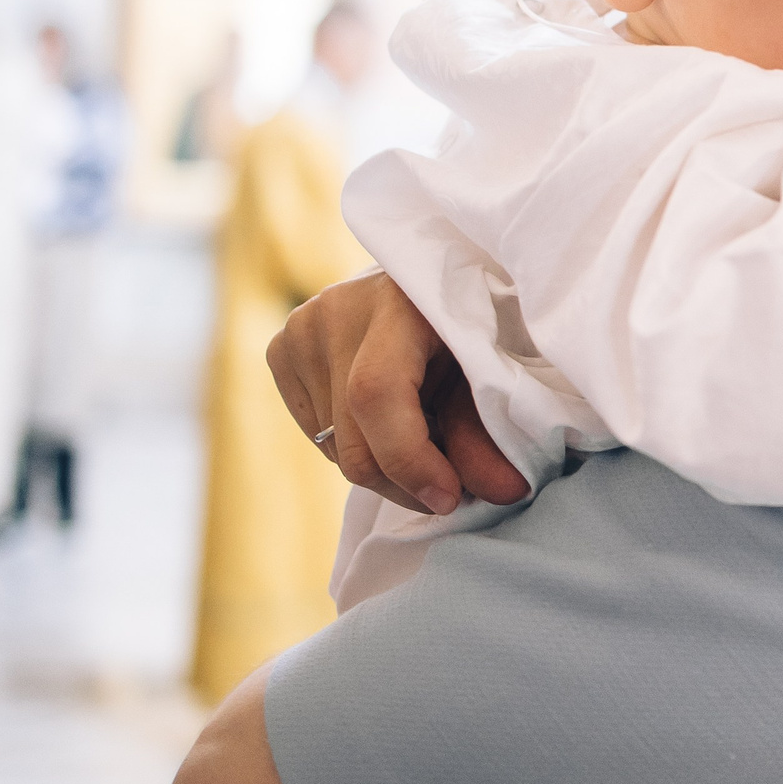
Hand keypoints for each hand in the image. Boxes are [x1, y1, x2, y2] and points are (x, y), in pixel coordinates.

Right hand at [266, 272, 528, 513]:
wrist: (420, 285)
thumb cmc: (463, 327)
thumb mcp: (485, 371)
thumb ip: (486, 434)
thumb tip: (502, 494)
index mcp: (397, 301)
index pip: (377, 394)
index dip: (409, 459)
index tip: (447, 498)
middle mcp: (336, 310)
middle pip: (352, 437)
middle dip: (404, 483)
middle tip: (447, 490)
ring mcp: (299, 328)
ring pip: (334, 448)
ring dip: (384, 466)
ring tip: (423, 439)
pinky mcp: (280, 350)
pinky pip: (316, 435)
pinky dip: (356, 447)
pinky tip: (385, 421)